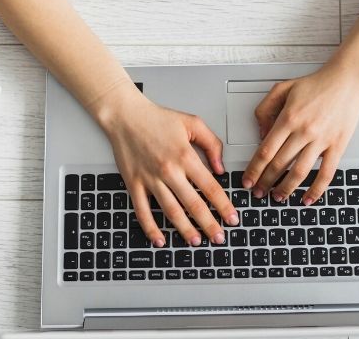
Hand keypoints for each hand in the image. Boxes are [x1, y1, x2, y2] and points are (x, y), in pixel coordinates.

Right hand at [95, 87, 238, 247]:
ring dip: (185, 230)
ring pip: (171, 211)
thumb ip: (211, 144)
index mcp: (185, 156)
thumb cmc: (157, 118)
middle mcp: (169, 170)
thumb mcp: (192, 123)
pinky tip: (160, 239)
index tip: (232, 218)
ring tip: (196, 241)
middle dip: (209, 224)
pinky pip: (143, 211)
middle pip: (193, 204)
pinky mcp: (134, 184)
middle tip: (219, 237)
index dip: (223, 205)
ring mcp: (150, 179)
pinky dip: (151, 228)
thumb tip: (221, 167)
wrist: (126, 116)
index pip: (210, 187)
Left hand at [241, 61, 358, 204]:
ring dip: (286, 188)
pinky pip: (326, 173)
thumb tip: (261, 135)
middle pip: (279, 164)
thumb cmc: (316, 85)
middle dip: (265, 182)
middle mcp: (304, 131)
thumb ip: (265, 109)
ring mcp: (321, 140)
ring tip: (278, 197)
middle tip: (258, 192)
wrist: (346, 82)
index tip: (248, 180)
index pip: (266, 151)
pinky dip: (316, 189)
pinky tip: (308, 198)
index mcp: (288, 117)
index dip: (254, 169)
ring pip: (299, 172)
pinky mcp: (337, 146)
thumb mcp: (282, 88)